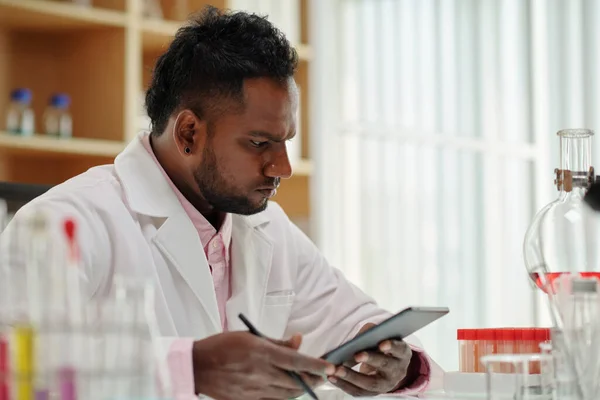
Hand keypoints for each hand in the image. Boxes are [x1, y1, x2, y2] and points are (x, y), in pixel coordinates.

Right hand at [192, 331, 334, 399]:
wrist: (198, 367)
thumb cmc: (222, 346)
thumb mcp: (251, 336)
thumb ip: (277, 342)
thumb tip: (298, 341)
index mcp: (263, 354)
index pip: (297, 362)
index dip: (317, 366)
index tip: (331, 367)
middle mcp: (261, 374)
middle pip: (297, 382)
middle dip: (314, 379)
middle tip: (323, 375)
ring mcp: (255, 390)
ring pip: (288, 394)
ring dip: (302, 389)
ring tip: (308, 382)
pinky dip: (285, 397)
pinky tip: (289, 391)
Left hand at [328, 331, 413, 396]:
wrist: (387, 366)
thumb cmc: (381, 346)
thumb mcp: (381, 335)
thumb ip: (372, 332)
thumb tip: (359, 337)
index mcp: (402, 353)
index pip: (399, 349)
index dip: (392, 346)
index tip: (381, 344)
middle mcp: (398, 371)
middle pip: (385, 366)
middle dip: (371, 360)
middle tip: (356, 355)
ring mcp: (386, 384)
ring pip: (370, 383)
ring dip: (352, 377)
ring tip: (337, 369)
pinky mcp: (374, 393)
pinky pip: (359, 392)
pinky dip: (344, 385)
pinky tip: (333, 377)